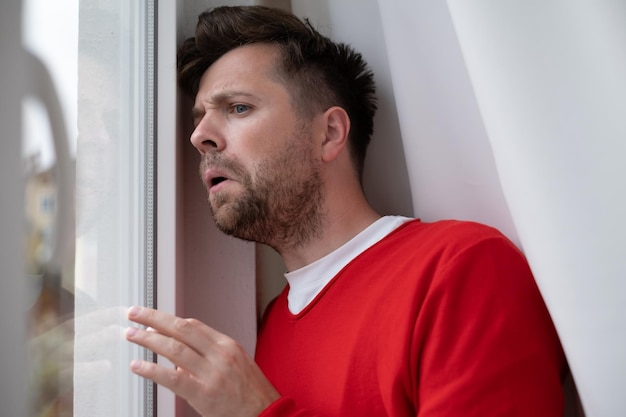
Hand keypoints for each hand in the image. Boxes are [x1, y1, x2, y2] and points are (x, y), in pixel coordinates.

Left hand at [125, 306, 279, 416]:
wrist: (266, 413)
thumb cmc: (251, 392)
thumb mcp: (236, 364)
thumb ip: (209, 356)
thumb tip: (179, 355)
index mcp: (227, 345)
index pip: (193, 325)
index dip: (169, 320)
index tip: (152, 319)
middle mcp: (219, 354)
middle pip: (181, 328)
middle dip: (154, 318)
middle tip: (135, 313)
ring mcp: (211, 373)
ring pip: (174, 349)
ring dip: (148, 340)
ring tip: (132, 335)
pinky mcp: (203, 394)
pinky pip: (173, 378)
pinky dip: (152, 370)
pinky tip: (138, 366)